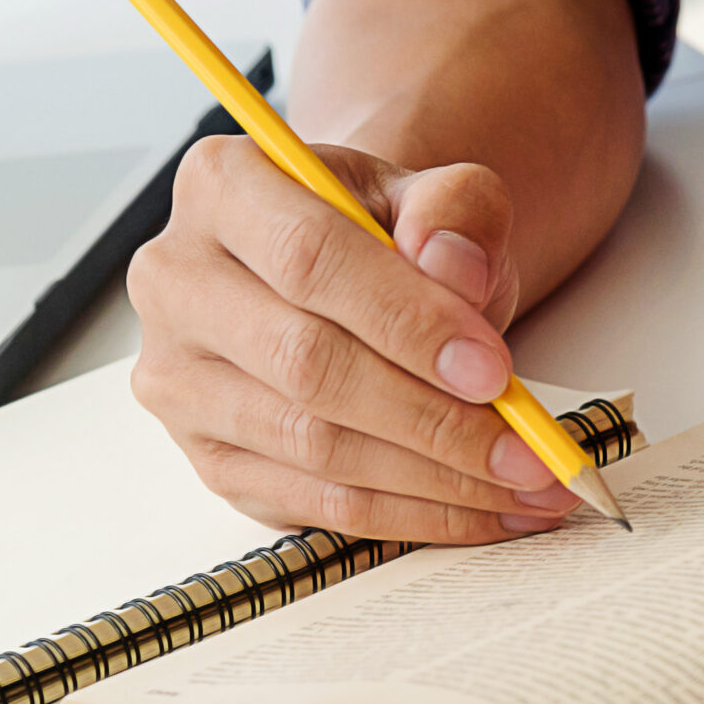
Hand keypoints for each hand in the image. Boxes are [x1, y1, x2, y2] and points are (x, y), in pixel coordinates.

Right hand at [127, 136, 578, 543]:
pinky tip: (484, 511)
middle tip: (526, 452)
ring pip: (312, 447)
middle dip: (432, 419)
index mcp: (221, 187)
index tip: (494, 372)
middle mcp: (177, 282)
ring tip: (526, 487)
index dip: (407, 322)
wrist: (343, 281)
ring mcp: (181, 382)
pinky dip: (410, 516)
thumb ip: (456, 210)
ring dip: (433, 481)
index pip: (310, 259)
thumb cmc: (384, 236)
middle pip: (306, 366)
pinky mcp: (208, 460)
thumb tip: (457, 271)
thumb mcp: (433, 196)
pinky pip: (315, 505)